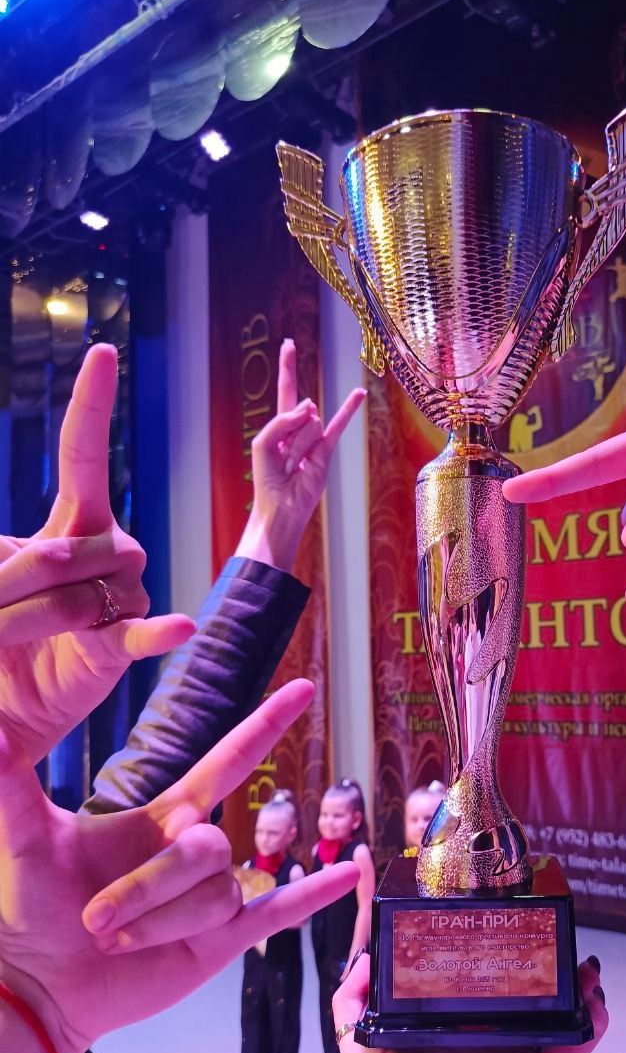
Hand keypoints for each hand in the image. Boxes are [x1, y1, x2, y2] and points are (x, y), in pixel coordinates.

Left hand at [0, 345, 193, 762]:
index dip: (92, 404)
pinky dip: (158, 631)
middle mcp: (109, 548)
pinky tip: (180, 627)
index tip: (102, 352)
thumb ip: (0, 550)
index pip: (86, 453)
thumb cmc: (1, 629)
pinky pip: (142, 632)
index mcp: (74, 521)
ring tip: (7, 643)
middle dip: (5, 588)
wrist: (8, 699)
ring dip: (28, 621)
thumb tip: (1, 544)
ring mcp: (123, 595)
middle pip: (59, 551)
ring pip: (80, 593)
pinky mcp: (124, 644)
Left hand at [0, 679, 358, 1052]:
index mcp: (165, 817)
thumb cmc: (29, 907)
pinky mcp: (221, 941)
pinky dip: (314, 895)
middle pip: (206, 846)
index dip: (265, 723)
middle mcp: (198, 850)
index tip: (301, 688)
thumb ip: (13, 782)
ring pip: (214, 893)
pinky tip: (349, 875)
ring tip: (114, 943)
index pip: (230, 759)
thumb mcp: (23, 838)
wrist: (38, 982)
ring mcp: (213, 896)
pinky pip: (277, 911)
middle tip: (94, 922)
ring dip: (159, 922)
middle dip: (148, 887)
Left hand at [235, 338, 365, 571]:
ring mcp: (314, 439)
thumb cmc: (267, 479)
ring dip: (299, 447)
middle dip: (288, 435)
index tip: (289, 343)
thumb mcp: (264, 444)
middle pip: (298, 410)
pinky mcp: (326, 451)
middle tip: (283, 460)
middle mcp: (298, 427)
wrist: (281, 508)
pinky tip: (359, 393)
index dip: (287, 366)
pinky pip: (338, 426)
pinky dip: (349, 409)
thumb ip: (282, 421)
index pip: (286, 390)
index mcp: (279, 425)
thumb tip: (310, 408)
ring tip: (293, 466)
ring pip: (311, 424)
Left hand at [334, 955, 607, 1052]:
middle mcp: (486, 1039)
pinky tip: (595, 999)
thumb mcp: (362, 1049)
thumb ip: (354, 1003)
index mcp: (449, 1027)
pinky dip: (590, 1023)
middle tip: (550, 933)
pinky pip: (574, 1047)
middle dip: (540, 962)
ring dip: (573, 986)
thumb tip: (365, 957)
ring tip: (583, 963)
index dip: (488, 952)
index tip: (499, 920)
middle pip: (521, 991)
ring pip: (554, 1014)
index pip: (473, 980)